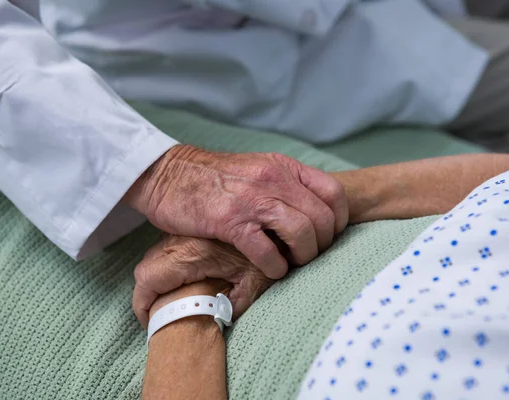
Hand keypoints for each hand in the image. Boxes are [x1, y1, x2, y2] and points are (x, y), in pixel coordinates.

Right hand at [125, 145, 347, 279]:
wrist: (168, 174)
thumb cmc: (213, 178)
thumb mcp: (257, 167)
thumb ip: (285, 184)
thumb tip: (313, 211)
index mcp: (283, 167)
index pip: (333, 192)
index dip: (339, 220)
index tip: (330, 236)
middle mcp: (273, 180)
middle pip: (322, 218)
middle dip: (323, 245)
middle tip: (309, 256)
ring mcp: (252, 200)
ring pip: (301, 233)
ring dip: (303, 257)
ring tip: (292, 263)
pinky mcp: (230, 221)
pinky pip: (267, 251)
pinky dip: (276, 267)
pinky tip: (272, 269)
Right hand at [133, 234, 273, 326]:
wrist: (276, 220)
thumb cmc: (266, 254)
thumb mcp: (253, 284)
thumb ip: (231, 306)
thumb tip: (213, 323)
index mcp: (192, 253)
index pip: (149, 279)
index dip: (143, 304)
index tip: (151, 322)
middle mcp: (182, 239)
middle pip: (146, 269)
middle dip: (147, 294)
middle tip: (159, 314)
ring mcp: (183, 233)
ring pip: (154, 258)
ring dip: (158, 280)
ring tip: (170, 301)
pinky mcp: (190, 230)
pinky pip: (167, 250)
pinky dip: (168, 267)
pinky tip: (183, 280)